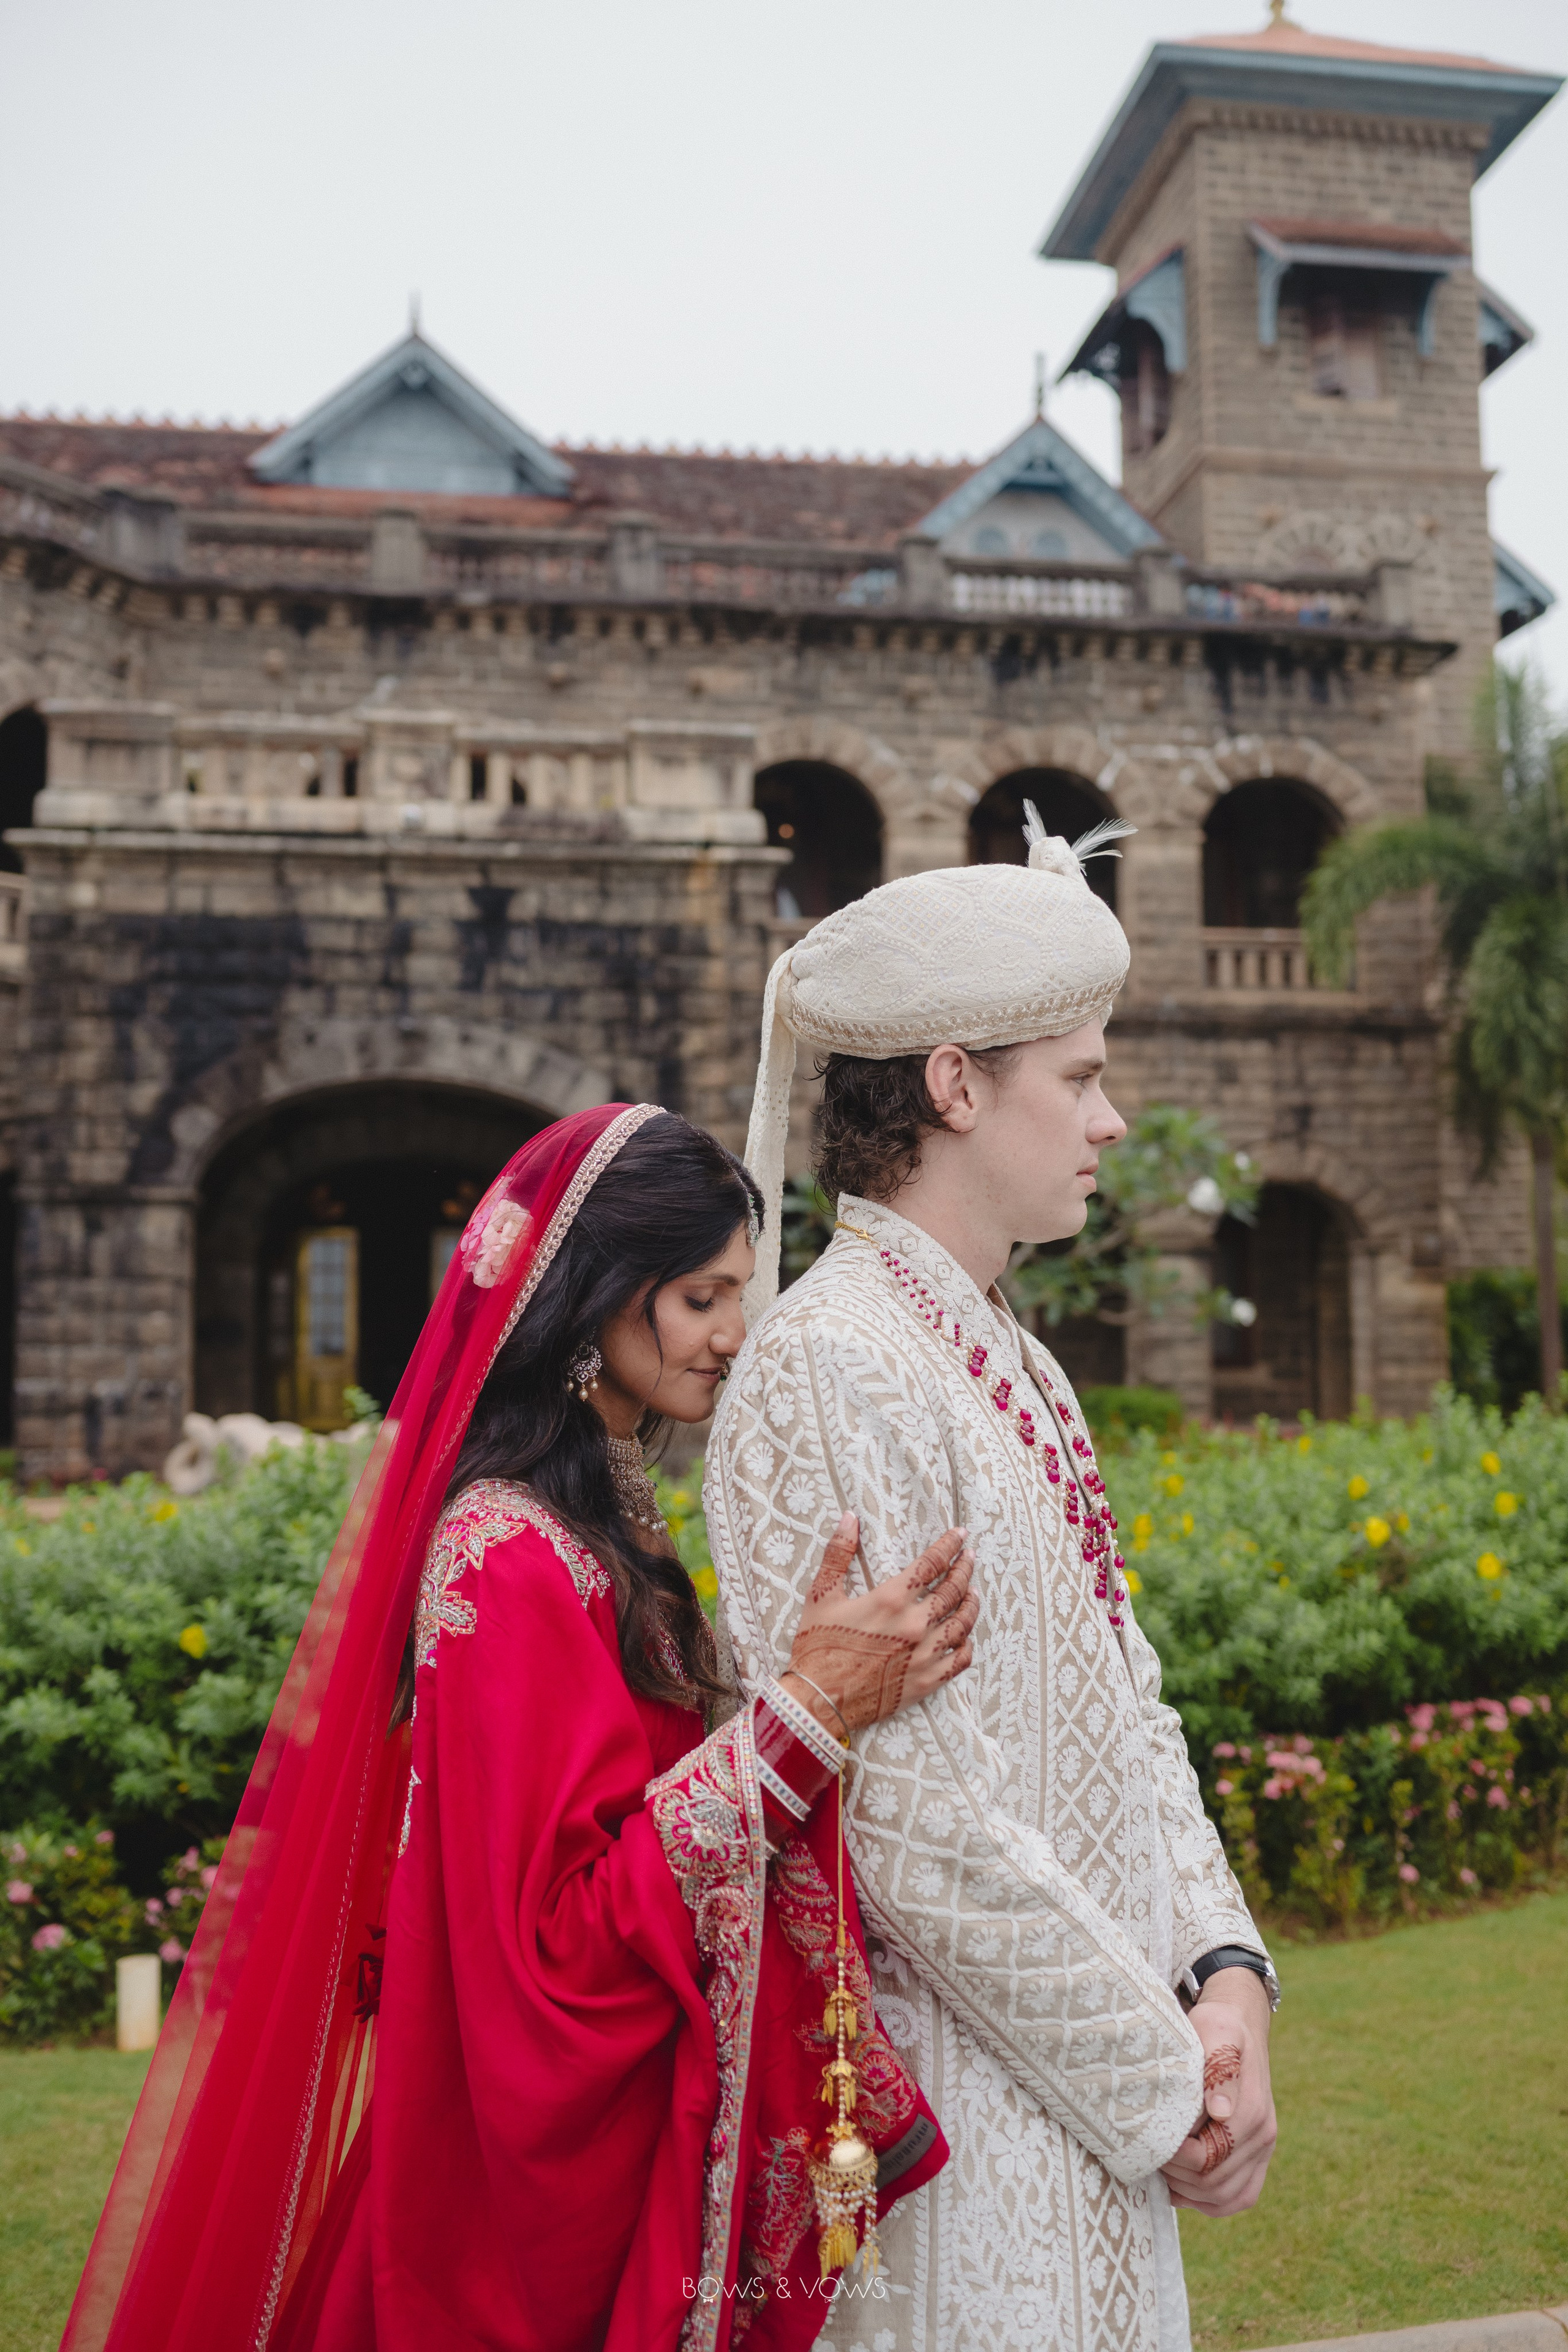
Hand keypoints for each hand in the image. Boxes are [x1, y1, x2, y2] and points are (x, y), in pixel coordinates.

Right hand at [779, 1512, 976, 1732]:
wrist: (818, 1700)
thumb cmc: (817, 1646)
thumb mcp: (821, 1595)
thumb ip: (838, 1553)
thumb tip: (849, 1518)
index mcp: (891, 1600)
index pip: (931, 1563)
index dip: (949, 1545)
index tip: (960, 1534)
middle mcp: (915, 1625)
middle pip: (953, 1590)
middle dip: (964, 1568)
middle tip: (969, 1557)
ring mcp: (924, 1655)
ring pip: (962, 1623)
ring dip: (970, 1603)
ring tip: (973, 1591)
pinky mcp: (927, 1681)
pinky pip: (960, 1660)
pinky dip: (967, 1645)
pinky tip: (966, 1636)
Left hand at [1161, 1970, 1276, 2216]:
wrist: (1239, 2025)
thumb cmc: (1219, 2027)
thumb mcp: (1216, 2030)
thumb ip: (1218, 2067)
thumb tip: (1221, 2112)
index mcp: (1253, 2110)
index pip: (1210, 2155)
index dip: (1176, 2156)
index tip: (1151, 2138)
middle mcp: (1263, 2136)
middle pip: (1215, 2182)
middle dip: (1177, 2174)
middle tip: (1149, 2153)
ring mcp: (1263, 2150)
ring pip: (1225, 2198)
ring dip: (1188, 2190)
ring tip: (1162, 2167)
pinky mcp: (1257, 2158)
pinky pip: (1237, 2197)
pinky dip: (1207, 2200)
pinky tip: (1181, 2184)